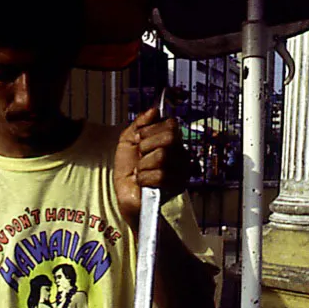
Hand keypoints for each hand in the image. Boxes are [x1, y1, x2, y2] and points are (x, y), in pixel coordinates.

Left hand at [113, 106, 189, 230]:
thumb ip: (139, 124)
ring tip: (140, 173)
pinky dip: (145, 179)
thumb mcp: (128, 142)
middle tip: (140, 158)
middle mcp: (181, 154)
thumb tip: (154, 110)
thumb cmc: (128, 172)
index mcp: (171, 141)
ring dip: (143, 165)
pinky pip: (161, 175)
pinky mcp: (177, 186)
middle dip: (146, 147)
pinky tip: (143, 183)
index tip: (139, 141)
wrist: (126, 197)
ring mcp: (181, 170)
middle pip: (170, 137)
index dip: (150, 130)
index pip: (171, 124)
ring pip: (163, 156)